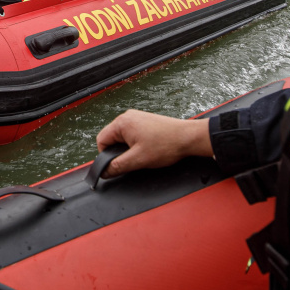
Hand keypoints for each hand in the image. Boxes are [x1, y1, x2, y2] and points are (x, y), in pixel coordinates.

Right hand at [96, 109, 211, 177]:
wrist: (188, 137)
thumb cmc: (166, 145)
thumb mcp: (138, 160)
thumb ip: (117, 166)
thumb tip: (103, 172)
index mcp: (122, 123)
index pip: (101, 140)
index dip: (106, 156)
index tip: (118, 164)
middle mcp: (127, 117)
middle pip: (111, 138)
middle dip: (119, 152)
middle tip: (133, 160)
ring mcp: (137, 117)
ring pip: (122, 137)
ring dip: (128, 148)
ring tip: (143, 154)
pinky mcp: (145, 121)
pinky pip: (132, 134)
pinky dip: (136, 144)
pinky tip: (148, 149)